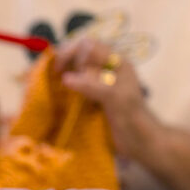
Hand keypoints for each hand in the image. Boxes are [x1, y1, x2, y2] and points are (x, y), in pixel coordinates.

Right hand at [56, 37, 160, 160]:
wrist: (142, 144)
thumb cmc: (134, 120)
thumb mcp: (115, 100)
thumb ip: (94, 86)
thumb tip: (65, 78)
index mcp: (117, 63)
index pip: (88, 46)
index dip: (71, 53)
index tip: (58, 70)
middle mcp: (107, 69)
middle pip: (79, 55)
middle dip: (62, 62)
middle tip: (50, 77)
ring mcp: (100, 84)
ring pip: (75, 70)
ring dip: (61, 74)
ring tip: (47, 85)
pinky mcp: (94, 98)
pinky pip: (75, 86)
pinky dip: (63, 88)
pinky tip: (56, 96)